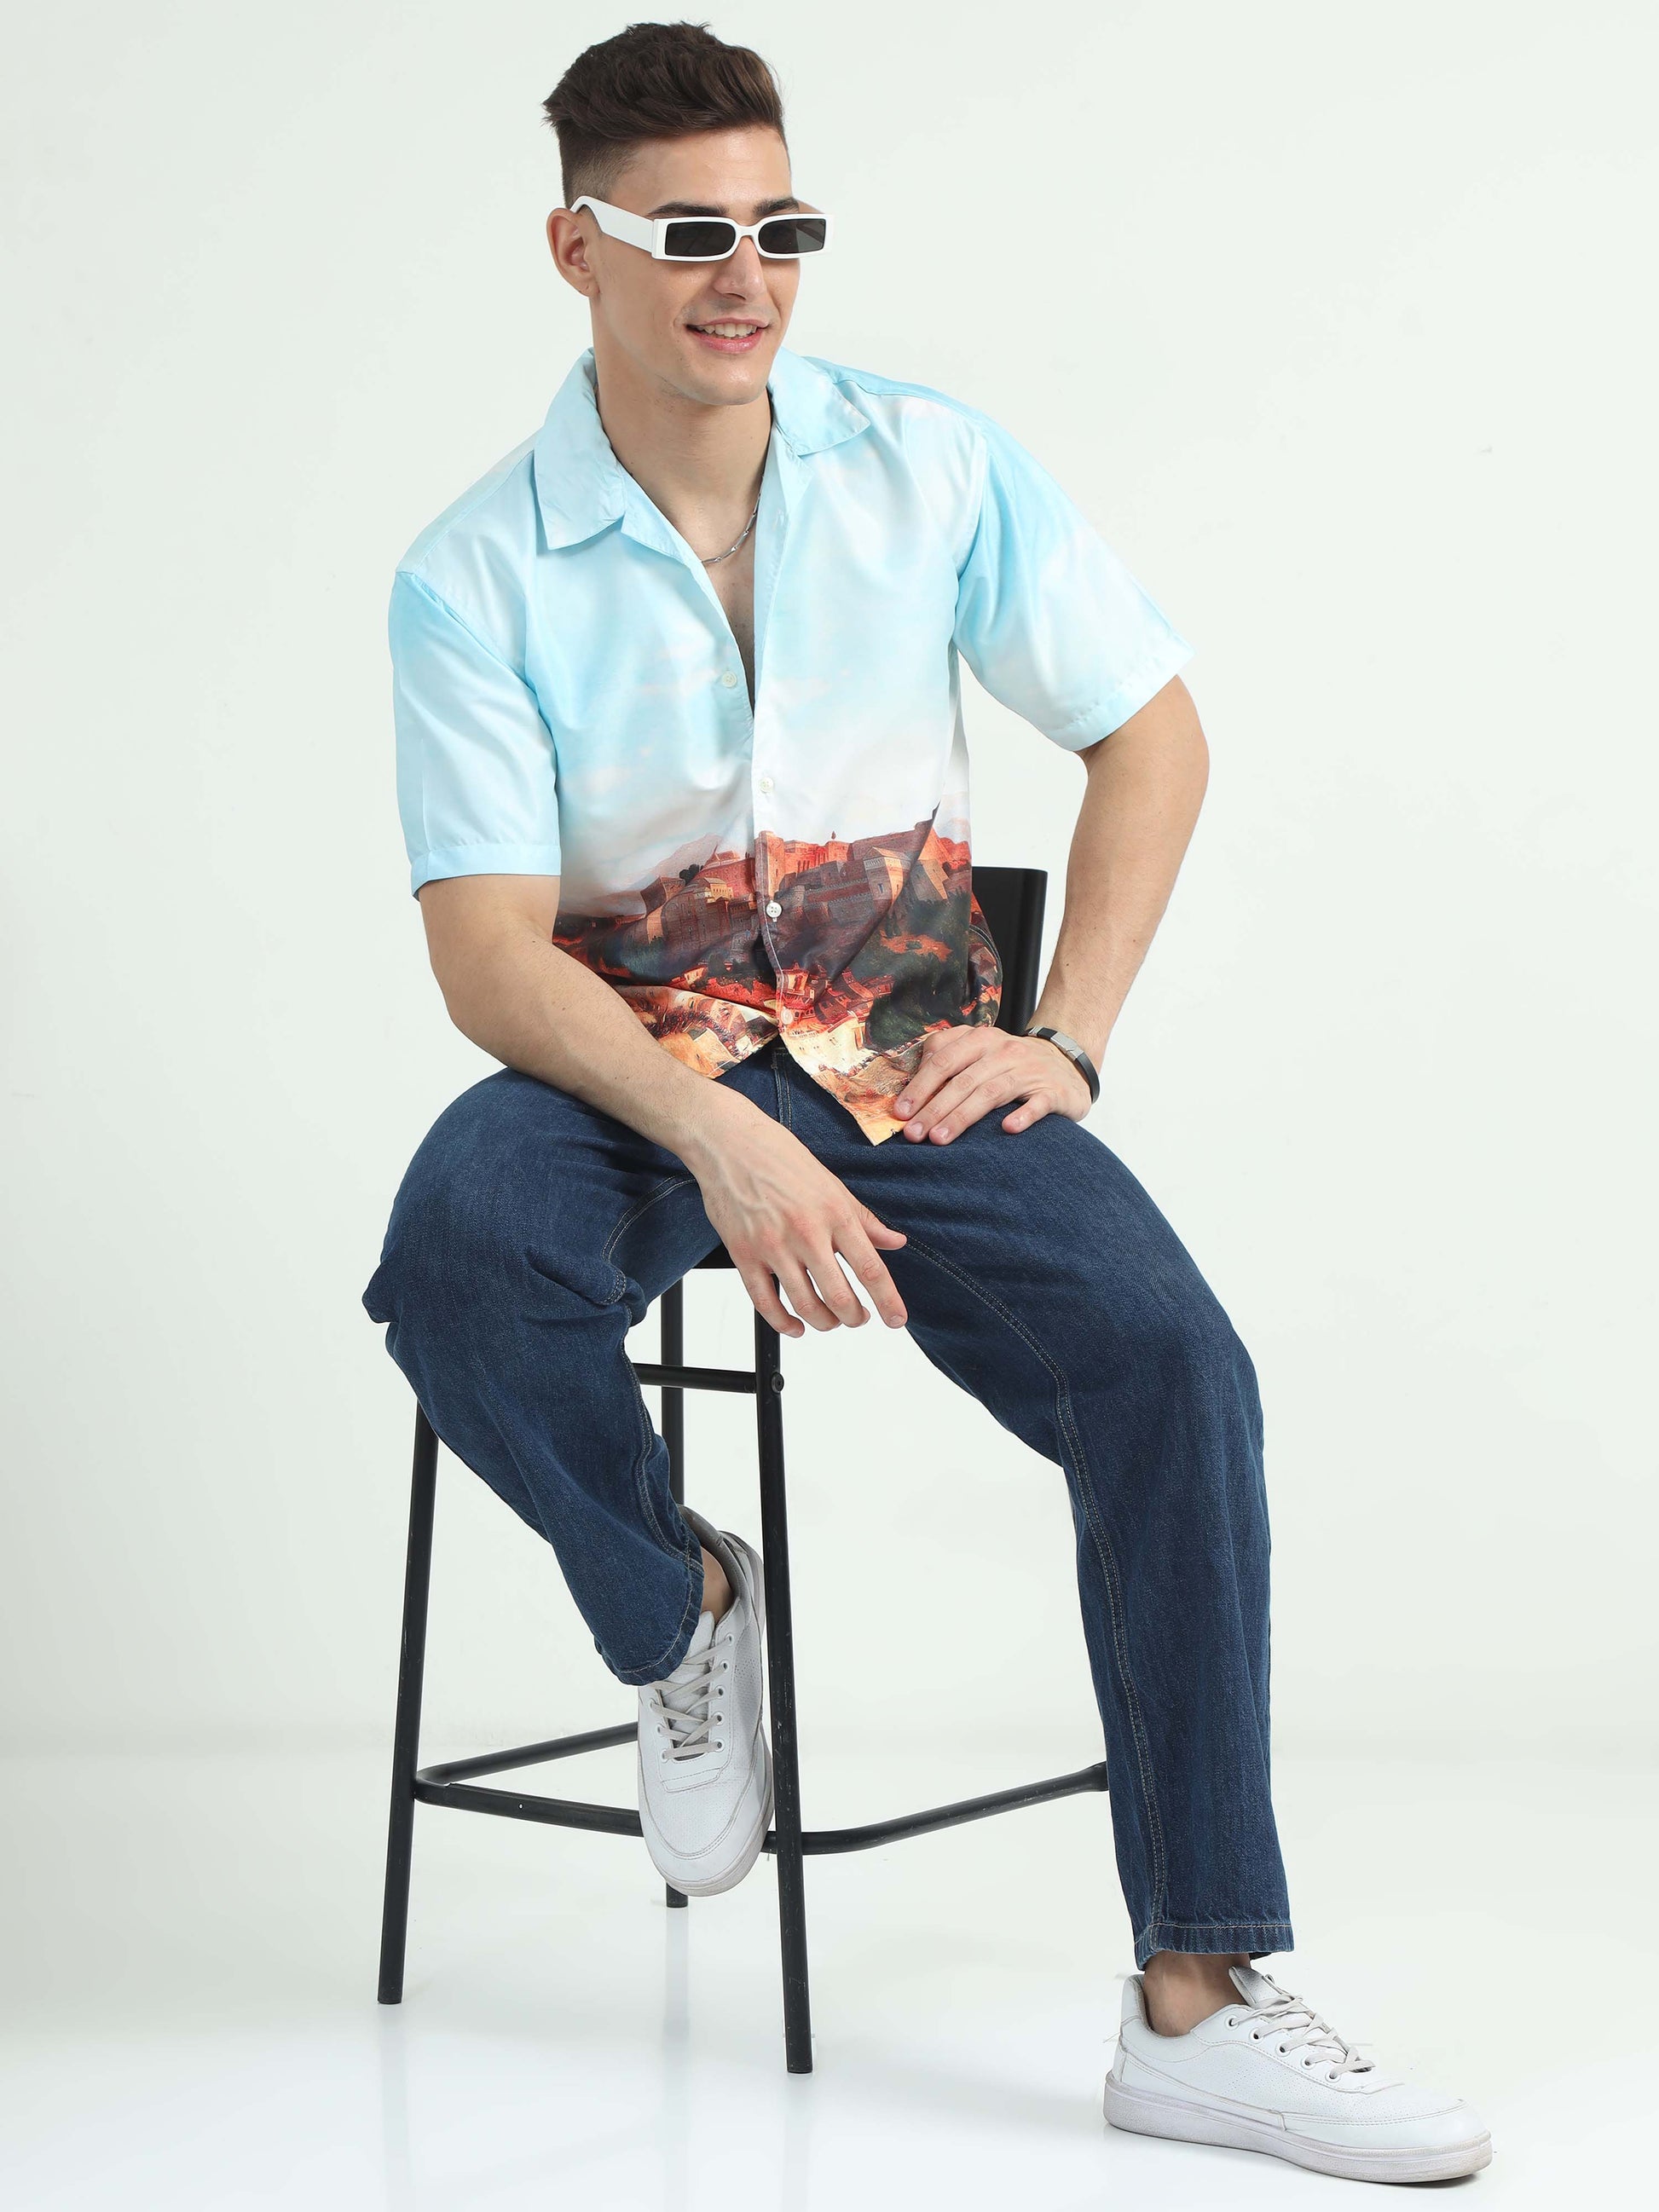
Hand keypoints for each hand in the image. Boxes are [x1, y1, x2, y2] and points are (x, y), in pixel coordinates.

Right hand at [691, 1110, 909, 1336]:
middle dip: (855, 1318)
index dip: (888, 1301)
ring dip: (824, 1323)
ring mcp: (773, 1246)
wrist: (730, 1143)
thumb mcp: (833, 1185)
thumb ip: (865, 1219)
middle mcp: (806, 1233)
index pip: (870, 1268)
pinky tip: (796, 1327)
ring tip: (830, 1321)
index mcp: (835, 1213)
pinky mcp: (743, 1255)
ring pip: (805, 1306)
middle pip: (840, 1297)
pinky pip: (765, 1303)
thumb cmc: (782, 1159)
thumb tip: (896, 1242)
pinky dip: (784, 1324)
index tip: (897, 1320)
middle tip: (859, 1319)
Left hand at [893, 1027, 1093, 1142]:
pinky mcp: (1053, 1092)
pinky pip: (1037, 1104)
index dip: (919, 1086)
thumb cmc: (1010, 1062)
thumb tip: (911, 1089)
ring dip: (963, 1116)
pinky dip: (1023, 1116)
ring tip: (939, 1138)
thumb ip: (947, 1059)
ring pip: (991, 1093)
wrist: (1067, 1061)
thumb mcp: (979, 1051)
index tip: (900, 1112)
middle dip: (933, 1108)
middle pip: (963, 1081)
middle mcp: (1003, 1051)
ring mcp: (1029, 1071)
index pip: (943, 1061)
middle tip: (913, 1134)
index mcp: (980, 1040)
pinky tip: (1007, 1129)